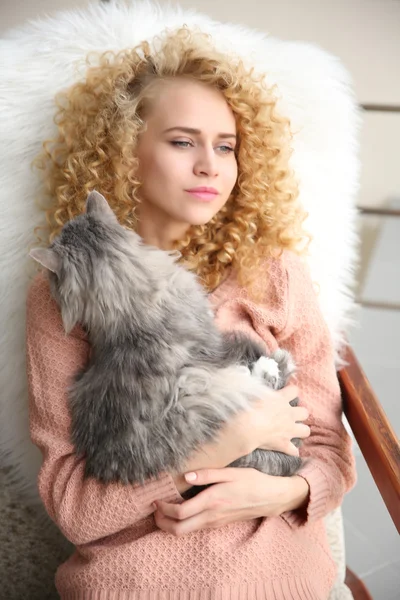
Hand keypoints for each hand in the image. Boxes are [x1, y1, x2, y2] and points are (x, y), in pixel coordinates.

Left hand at [154, 466, 306, 536]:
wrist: (271, 498)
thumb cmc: (252, 481)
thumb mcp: (231, 472)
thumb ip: (208, 474)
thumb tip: (187, 475)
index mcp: (213, 500)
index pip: (181, 512)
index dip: (164, 509)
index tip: (156, 499)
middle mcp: (212, 515)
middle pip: (179, 529)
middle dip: (162, 522)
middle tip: (154, 510)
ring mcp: (215, 522)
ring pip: (186, 532)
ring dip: (170, 524)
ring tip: (162, 511)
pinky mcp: (219, 524)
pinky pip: (195, 529)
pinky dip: (182, 523)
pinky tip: (180, 512)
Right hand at [229, 384, 310, 457]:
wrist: (246, 428)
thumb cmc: (247, 408)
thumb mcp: (254, 393)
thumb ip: (262, 391)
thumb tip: (261, 388)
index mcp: (281, 399)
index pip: (294, 391)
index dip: (292, 392)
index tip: (287, 394)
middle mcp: (289, 414)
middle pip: (305, 412)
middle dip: (300, 414)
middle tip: (290, 415)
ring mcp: (289, 430)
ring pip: (305, 431)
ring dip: (300, 431)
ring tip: (292, 431)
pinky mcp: (284, 444)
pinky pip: (294, 451)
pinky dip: (291, 450)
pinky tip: (287, 449)